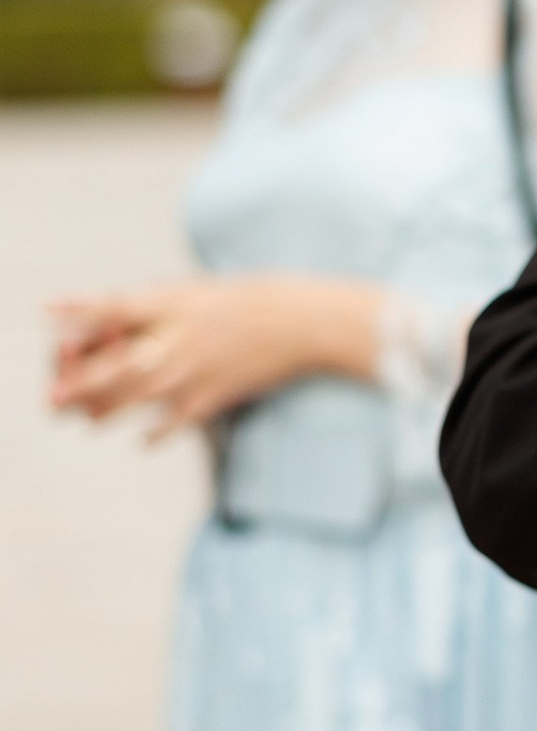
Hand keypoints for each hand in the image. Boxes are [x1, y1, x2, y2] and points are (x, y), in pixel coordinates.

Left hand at [46, 277, 385, 433]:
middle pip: (108, 367)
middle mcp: (172, 340)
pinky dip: (151, 434)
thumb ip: (145, 310)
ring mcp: (189, 373)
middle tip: (53, 399)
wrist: (298, 323)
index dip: (74, 310)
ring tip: (89, 418)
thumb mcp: (188, 292)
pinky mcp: (207, 399)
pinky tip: (143, 437)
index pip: (110, 308)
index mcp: (167, 306)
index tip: (45, 313)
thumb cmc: (240, 302)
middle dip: (74, 386)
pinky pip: (166, 426)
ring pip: (129, 401)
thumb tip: (102, 328)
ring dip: (101, 412)